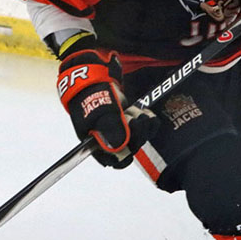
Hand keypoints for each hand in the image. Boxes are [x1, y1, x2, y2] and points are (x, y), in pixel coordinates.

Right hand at [57, 49, 157, 167]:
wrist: (94, 78)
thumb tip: (122, 148)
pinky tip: (140, 111)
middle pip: (133, 148)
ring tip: (129, 110)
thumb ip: (112, 130)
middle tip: (127, 115)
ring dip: (140, 122)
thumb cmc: (92, 96)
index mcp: (99, 146)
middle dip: (134, 130)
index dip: (127, 150)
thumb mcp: (101, 113)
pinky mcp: (131, 123)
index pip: (118, 161)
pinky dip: (148, 119)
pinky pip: (148, 128)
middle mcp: (111, 142)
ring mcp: (122, 132)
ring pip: (141, 137)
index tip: (127, 133)